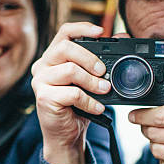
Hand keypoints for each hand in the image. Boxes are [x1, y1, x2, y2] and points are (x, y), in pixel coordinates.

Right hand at [30, 22, 110, 163]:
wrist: (65, 135)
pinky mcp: (44, 98)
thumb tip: (122, 37)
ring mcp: (40, 82)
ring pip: (70, 70)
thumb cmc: (76, 106)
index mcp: (52, 57)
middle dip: (90, 58)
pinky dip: (90, 101)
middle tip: (104, 72)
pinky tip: (98, 107)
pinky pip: (72, 93)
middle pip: (66, 48)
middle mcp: (42, 66)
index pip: (64, 32)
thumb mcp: (90, 81)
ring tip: (105, 91)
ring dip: (92, 82)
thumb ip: (101, 61)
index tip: (101, 32)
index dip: (82, 28)